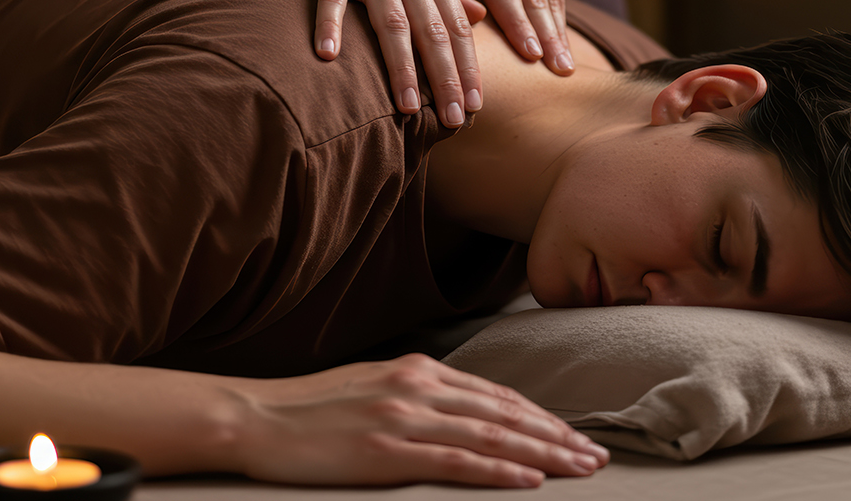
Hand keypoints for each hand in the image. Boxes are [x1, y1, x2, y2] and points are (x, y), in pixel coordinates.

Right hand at [228, 353, 609, 486]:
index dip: (539, 416)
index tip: (572, 434)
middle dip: (556, 435)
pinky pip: (457, 463)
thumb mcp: (370, 384)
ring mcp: (404, 418)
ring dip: (543, 454)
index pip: (494, 395)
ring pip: (492, 437)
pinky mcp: (388, 451)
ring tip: (579, 468)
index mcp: (415, 370)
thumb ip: (416, 393)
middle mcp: (417, 387)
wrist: (255, 417)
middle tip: (595, 455)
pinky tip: (528, 481)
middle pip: (504, 414)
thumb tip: (457, 410)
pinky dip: (499, 472)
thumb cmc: (309, 408)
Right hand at [281, 0, 489, 127]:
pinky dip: (329, 25)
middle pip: (432, 31)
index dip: (469, 67)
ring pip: (391, 22)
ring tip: (409, 106)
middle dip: (447, 77)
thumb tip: (482, 17)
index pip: (457, 27)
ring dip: (402, 66)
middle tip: (457, 118)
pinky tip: (328, 57)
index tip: (478, 106)